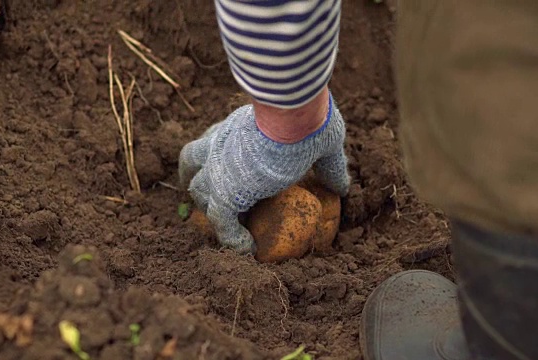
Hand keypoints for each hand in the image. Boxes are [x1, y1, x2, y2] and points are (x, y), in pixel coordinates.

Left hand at [179, 93, 349, 253]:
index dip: (216, 158)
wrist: (291, 117)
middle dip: (201, 181)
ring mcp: (217, 171)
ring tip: (227, 226)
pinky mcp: (224, 193)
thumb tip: (343, 186)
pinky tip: (248, 248)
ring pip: (198, 194)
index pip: (214, 142)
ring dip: (209, 210)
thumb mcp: (324, 140)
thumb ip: (329, 164)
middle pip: (193, 166)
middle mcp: (218, 145)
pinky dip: (231, 238)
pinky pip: (220, 224)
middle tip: (215, 195)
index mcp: (236, 128)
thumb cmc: (305, 119)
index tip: (227, 170)